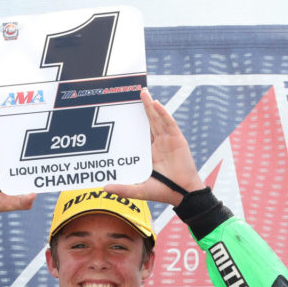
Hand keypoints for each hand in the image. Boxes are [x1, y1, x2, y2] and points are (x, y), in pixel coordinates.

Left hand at [105, 89, 204, 205]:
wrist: (183, 194)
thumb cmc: (163, 192)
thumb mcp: (139, 190)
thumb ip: (123, 189)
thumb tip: (104, 188)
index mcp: (148, 152)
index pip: (138, 133)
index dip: (131, 122)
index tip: (121, 111)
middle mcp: (158, 143)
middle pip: (148, 121)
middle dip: (141, 108)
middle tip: (132, 93)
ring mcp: (168, 140)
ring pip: (157, 119)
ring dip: (150, 105)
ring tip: (142, 92)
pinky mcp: (178, 140)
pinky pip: (169, 123)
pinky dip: (163, 113)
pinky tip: (156, 104)